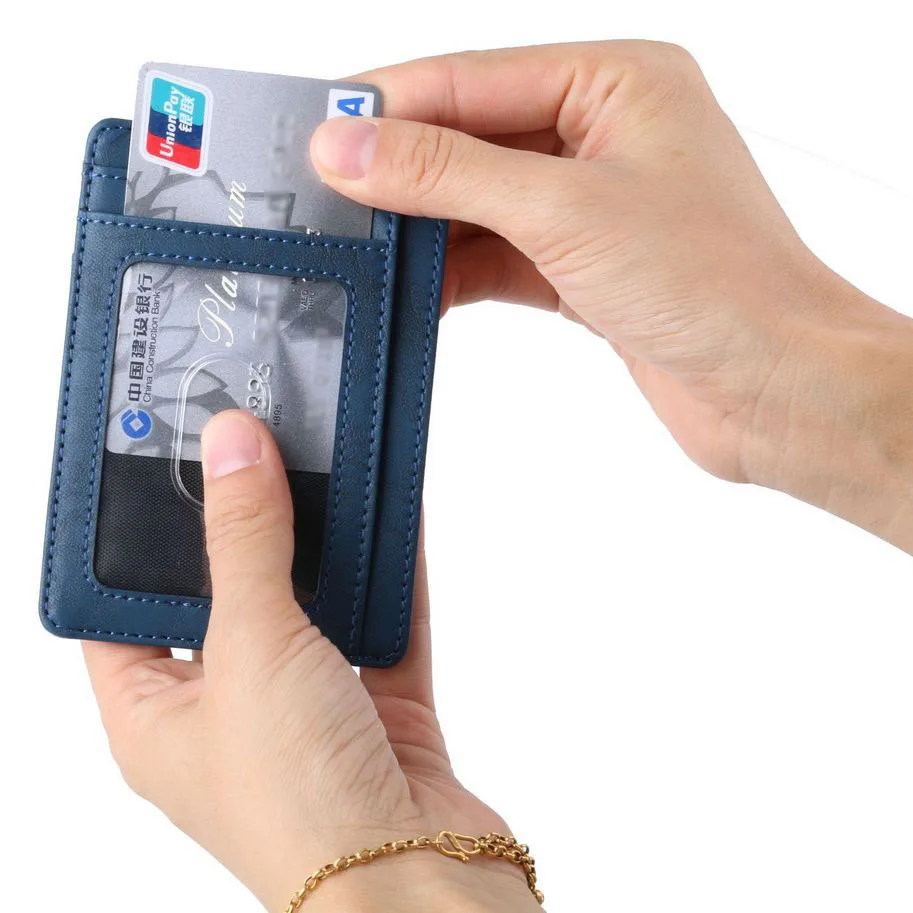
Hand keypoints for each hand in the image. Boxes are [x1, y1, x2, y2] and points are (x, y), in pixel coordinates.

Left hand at [83, 410, 540, 912]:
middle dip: (250, 532)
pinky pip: (385, 622)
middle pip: (232, 599)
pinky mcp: (381, 710)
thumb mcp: (250, 646)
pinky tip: (392, 517)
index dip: (133, 552)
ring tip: (325, 472)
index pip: (125, 621)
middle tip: (255, 457)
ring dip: (327, 546)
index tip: (157, 480)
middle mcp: (233, 712)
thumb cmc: (296, 803)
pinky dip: (391, 573)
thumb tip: (231, 447)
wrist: (416, 882)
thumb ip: (244, 540)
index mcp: (161, 717)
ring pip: (316, 606)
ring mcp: (311, 710)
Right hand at [311, 41, 912, 551]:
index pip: (473, 78)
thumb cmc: (717, 285)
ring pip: (480, 201)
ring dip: (422, 225)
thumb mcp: (564, 208)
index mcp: (618, 82)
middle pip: (472, 138)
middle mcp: (606, 134)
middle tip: (322, 194)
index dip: (391, 106)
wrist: (775, 388)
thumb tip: (351, 146)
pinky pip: (498, 253)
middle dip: (400, 170)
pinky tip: (411, 286)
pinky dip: (453, 270)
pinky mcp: (584, 266)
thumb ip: (449, 173)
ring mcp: (594, 203)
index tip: (318, 132)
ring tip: (355, 246)